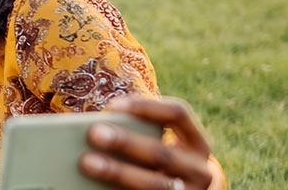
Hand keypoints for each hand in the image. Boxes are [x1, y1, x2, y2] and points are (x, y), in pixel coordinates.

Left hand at [80, 97, 218, 189]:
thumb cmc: (160, 165)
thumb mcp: (163, 149)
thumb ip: (140, 135)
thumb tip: (99, 127)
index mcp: (197, 143)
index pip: (179, 114)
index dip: (146, 107)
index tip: (112, 106)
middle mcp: (200, 171)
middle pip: (162, 153)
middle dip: (126, 142)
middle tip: (94, 133)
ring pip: (153, 184)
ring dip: (118, 172)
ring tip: (87, 162)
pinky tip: (94, 185)